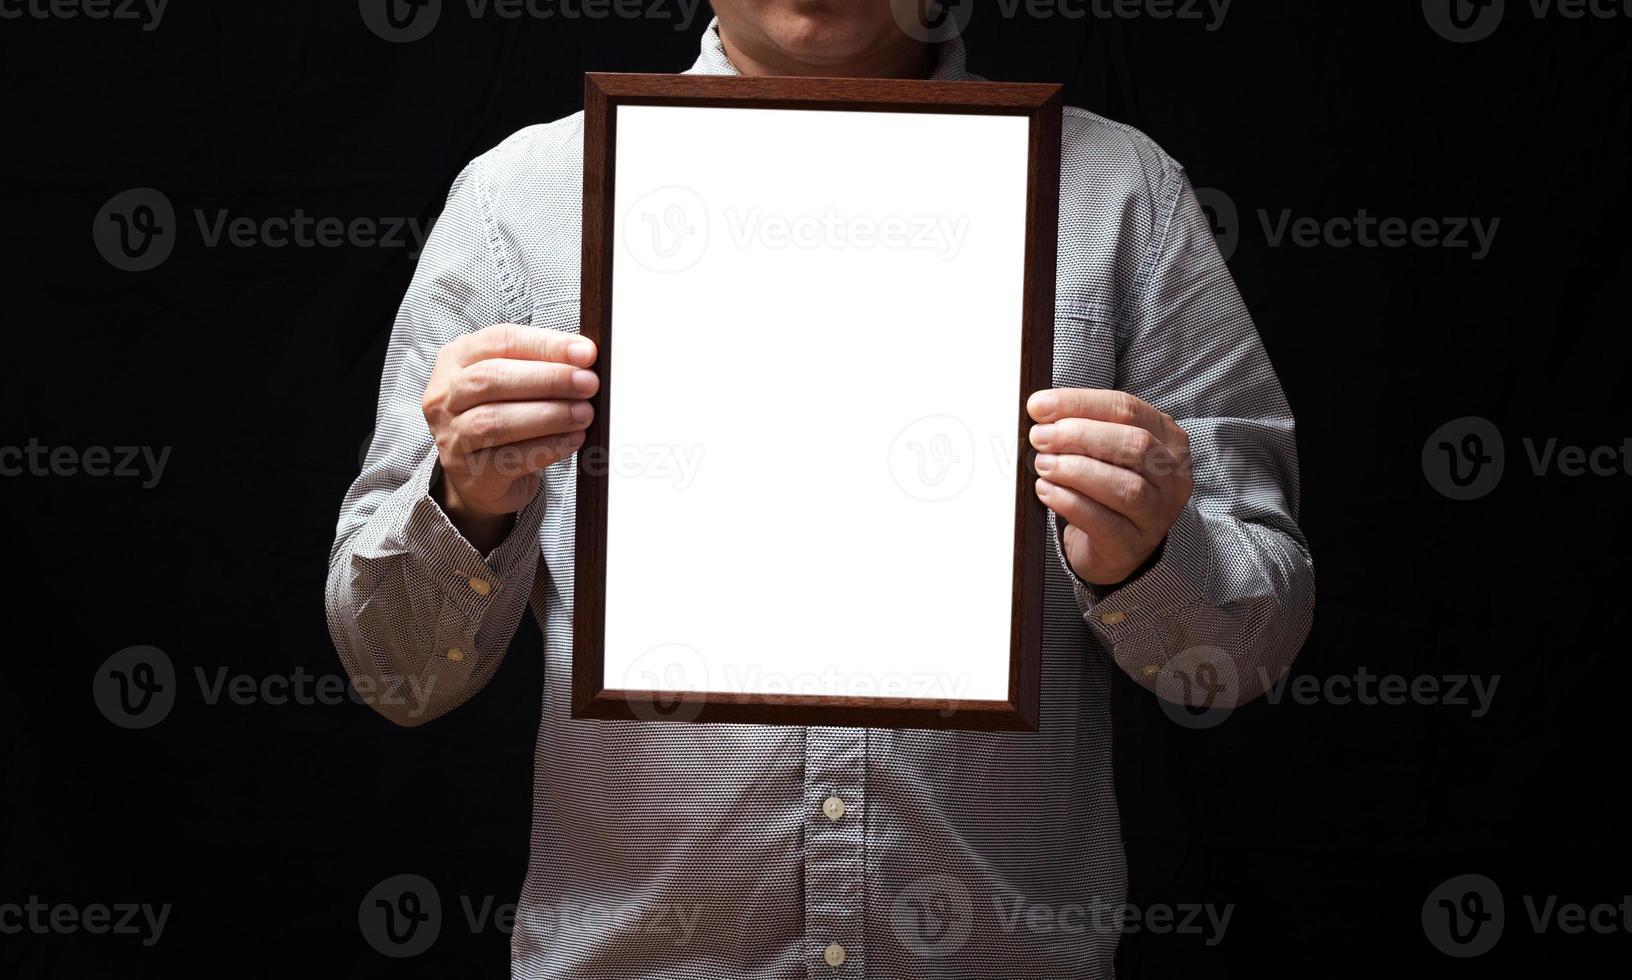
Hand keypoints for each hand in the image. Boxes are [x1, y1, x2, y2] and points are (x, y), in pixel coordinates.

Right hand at [421, 324, 597, 550]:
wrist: (481, 477)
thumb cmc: (504, 416)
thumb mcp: (513, 382)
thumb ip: (540, 366)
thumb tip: (585, 359)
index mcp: (455, 360)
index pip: (499, 341)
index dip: (544, 344)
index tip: (586, 353)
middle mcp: (445, 397)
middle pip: (491, 379)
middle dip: (547, 379)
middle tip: (588, 383)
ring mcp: (451, 437)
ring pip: (496, 421)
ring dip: (548, 415)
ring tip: (584, 413)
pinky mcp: (470, 473)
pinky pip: (510, 458)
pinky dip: (548, 447)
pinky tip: (574, 439)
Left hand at [1027, 388, 1192, 586]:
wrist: (1112, 547)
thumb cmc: (1106, 487)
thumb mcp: (1104, 451)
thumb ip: (1082, 427)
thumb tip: (1041, 410)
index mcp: (1168, 439)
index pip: (1128, 409)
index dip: (1081, 404)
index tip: (1039, 406)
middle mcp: (1171, 476)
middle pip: (1134, 445)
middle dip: (1080, 436)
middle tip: (1041, 437)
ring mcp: (1158, 514)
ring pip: (1126, 487)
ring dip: (1077, 471)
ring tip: (1043, 465)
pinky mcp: (1133, 545)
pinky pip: (1104, 523)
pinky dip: (1071, 503)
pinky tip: (1047, 491)